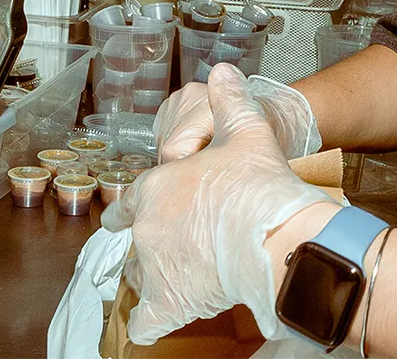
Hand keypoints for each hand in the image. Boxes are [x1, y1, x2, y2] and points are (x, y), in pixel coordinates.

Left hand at [102, 64, 337, 344]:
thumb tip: (223, 72)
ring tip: (169, 281)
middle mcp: (148, 227)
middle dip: (148, 244)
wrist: (279, 236)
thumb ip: (230, 102)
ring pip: (140, 278)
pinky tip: (150, 325)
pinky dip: (148, 323)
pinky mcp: (170, 302)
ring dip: (151, 279)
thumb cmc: (261, 187)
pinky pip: (147, 321)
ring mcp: (156, 266)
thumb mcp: (247, 133)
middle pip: (135, 241)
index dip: (126, 208)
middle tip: (168, 247)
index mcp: (157, 188)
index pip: (129, 199)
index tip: (118, 217)